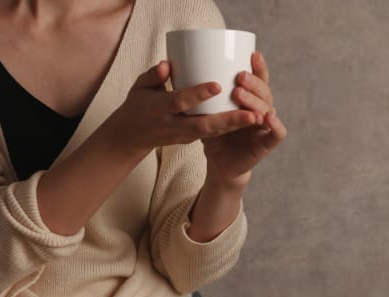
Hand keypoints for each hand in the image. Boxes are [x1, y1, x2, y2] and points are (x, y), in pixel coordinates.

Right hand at [106, 61, 258, 151]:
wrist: (131, 136)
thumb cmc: (138, 103)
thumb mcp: (140, 87)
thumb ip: (154, 75)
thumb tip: (168, 65)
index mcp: (159, 109)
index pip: (180, 102)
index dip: (198, 94)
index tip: (217, 85)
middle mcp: (172, 125)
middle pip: (203, 125)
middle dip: (228, 121)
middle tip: (253, 115)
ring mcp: (182, 136)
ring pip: (211, 133)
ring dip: (234, 127)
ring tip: (257, 118)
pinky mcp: (190, 140)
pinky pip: (211, 135)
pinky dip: (229, 129)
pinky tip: (247, 121)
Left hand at [202, 51, 288, 187]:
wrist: (219, 164)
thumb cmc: (211, 134)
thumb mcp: (203, 110)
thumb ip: (192, 91)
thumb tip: (167, 66)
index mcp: (249, 99)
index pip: (259, 79)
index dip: (259, 67)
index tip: (252, 54)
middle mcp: (261, 109)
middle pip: (264, 91)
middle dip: (254, 82)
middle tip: (239, 76)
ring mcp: (265, 127)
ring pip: (268, 109)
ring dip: (256, 100)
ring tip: (240, 94)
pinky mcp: (266, 145)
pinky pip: (278, 134)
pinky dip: (276, 125)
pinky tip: (266, 117)